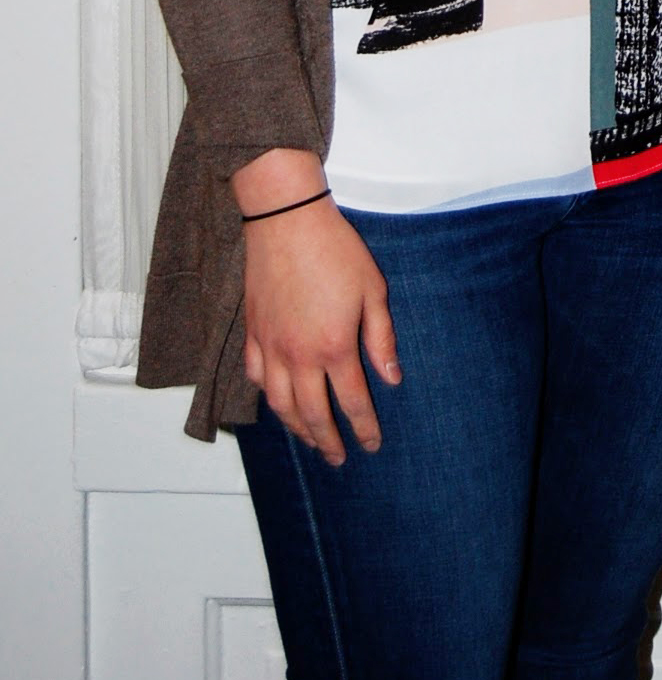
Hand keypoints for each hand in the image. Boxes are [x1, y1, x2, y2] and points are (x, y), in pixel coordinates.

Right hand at [235, 153, 399, 465]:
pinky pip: (256, 378)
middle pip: (313, 414)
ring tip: (311, 440)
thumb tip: (392, 377)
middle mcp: (298, 356)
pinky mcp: (253, 333)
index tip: (371, 445)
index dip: (363, 428)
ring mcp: (271, 347)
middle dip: (328, 441)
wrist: (287, 221)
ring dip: (297, 428)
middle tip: (338, 458)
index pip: (352, 402)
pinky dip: (267, 397)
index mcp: (333, 347)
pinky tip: (278, 401)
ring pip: (280, 404)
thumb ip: (381, 338)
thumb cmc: (335, 250)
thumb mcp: (372, 290)